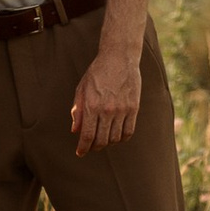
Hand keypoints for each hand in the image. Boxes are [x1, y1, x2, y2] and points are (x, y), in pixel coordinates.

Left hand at [70, 33, 141, 156]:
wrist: (119, 58)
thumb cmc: (97, 73)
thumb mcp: (82, 89)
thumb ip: (78, 111)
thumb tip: (75, 131)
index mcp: (92, 105)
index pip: (87, 135)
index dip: (83, 148)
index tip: (80, 153)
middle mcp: (107, 110)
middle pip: (101, 140)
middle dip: (94, 147)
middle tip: (91, 147)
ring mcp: (122, 110)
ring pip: (115, 138)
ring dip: (108, 143)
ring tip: (104, 139)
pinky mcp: (133, 108)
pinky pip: (129, 131)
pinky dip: (122, 138)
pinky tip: (117, 136)